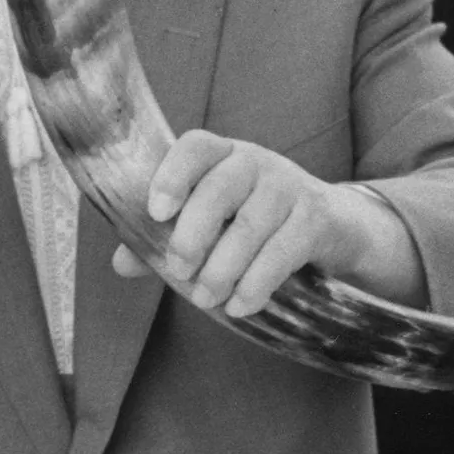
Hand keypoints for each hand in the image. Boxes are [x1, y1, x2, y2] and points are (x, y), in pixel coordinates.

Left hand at [110, 132, 411, 319]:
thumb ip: (163, 239)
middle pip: (221, 188)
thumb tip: (122, 263)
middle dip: (194, 233)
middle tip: (177, 271)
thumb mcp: (211, 222)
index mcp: (222, 155)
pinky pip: (284, 250)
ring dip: (223, 267)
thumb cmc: (253, 221)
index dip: (173, 174)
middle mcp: (256, 162)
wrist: (331, 226)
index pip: (196, 147)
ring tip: (204, 299)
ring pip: (252, 223)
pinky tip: (240, 306)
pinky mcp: (316, 218)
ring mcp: (289, 186)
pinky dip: (258, 282)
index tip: (155, 213)